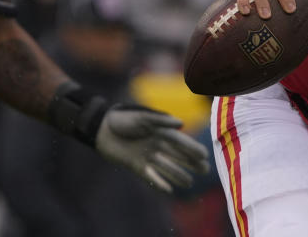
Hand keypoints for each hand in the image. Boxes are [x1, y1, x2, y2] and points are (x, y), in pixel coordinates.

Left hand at [95, 105, 209, 193]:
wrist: (102, 129)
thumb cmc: (122, 119)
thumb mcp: (141, 118)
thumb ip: (161, 121)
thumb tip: (181, 124)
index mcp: (159, 132)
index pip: (180, 141)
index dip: (192, 148)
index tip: (205, 155)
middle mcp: (156, 145)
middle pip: (177, 155)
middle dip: (191, 163)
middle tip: (205, 170)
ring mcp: (147, 156)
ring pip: (166, 167)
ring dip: (177, 175)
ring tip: (189, 183)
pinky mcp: (136, 166)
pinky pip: (151, 176)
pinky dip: (159, 183)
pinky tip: (169, 190)